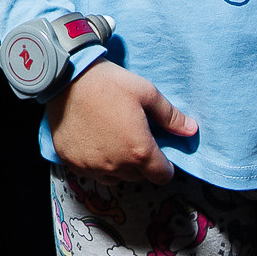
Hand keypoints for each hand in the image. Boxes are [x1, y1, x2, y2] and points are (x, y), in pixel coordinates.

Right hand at [45, 60, 197, 185]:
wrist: (65, 78)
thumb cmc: (109, 83)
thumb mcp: (146, 92)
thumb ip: (170, 116)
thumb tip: (191, 130)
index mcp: (139, 152)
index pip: (162, 176)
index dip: (164, 164)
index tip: (157, 150)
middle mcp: (116, 166)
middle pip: (138, 177)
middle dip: (140, 162)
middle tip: (132, 137)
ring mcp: (91, 167)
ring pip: (114, 177)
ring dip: (118, 165)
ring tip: (112, 140)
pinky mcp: (72, 162)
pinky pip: (91, 172)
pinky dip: (96, 162)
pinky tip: (94, 141)